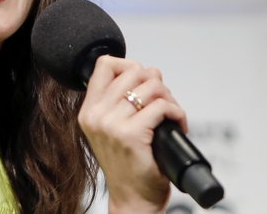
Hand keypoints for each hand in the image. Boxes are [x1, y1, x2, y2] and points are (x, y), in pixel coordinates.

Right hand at [78, 55, 187, 213]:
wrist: (133, 200)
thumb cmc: (128, 166)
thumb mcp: (114, 129)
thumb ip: (124, 100)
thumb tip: (151, 71)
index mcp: (89, 112)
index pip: (104, 65)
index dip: (128, 65)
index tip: (141, 81)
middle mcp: (96, 116)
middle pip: (133, 71)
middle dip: (155, 82)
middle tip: (162, 102)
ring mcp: (112, 125)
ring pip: (151, 86)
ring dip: (169, 98)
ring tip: (171, 115)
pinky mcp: (132, 135)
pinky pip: (162, 106)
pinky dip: (177, 113)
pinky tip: (177, 125)